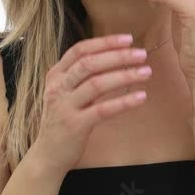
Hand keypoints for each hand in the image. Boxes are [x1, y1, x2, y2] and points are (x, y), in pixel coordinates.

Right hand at [28, 34, 153, 176]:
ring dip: (124, 76)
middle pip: (89, 64)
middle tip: (141, 54)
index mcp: (56, 75)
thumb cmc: (62, 120)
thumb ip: (82, 76)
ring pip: (96, 84)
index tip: (128, 39)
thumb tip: (114, 57)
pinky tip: (141, 97)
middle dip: (118, 56)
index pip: (80, 50)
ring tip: (146, 72)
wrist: (48, 154)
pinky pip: (103, 109)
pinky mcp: (75, 125)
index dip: (105, 42)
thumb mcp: (66, 93)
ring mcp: (65, 106)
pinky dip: (123, 101)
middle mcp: (58, 87)